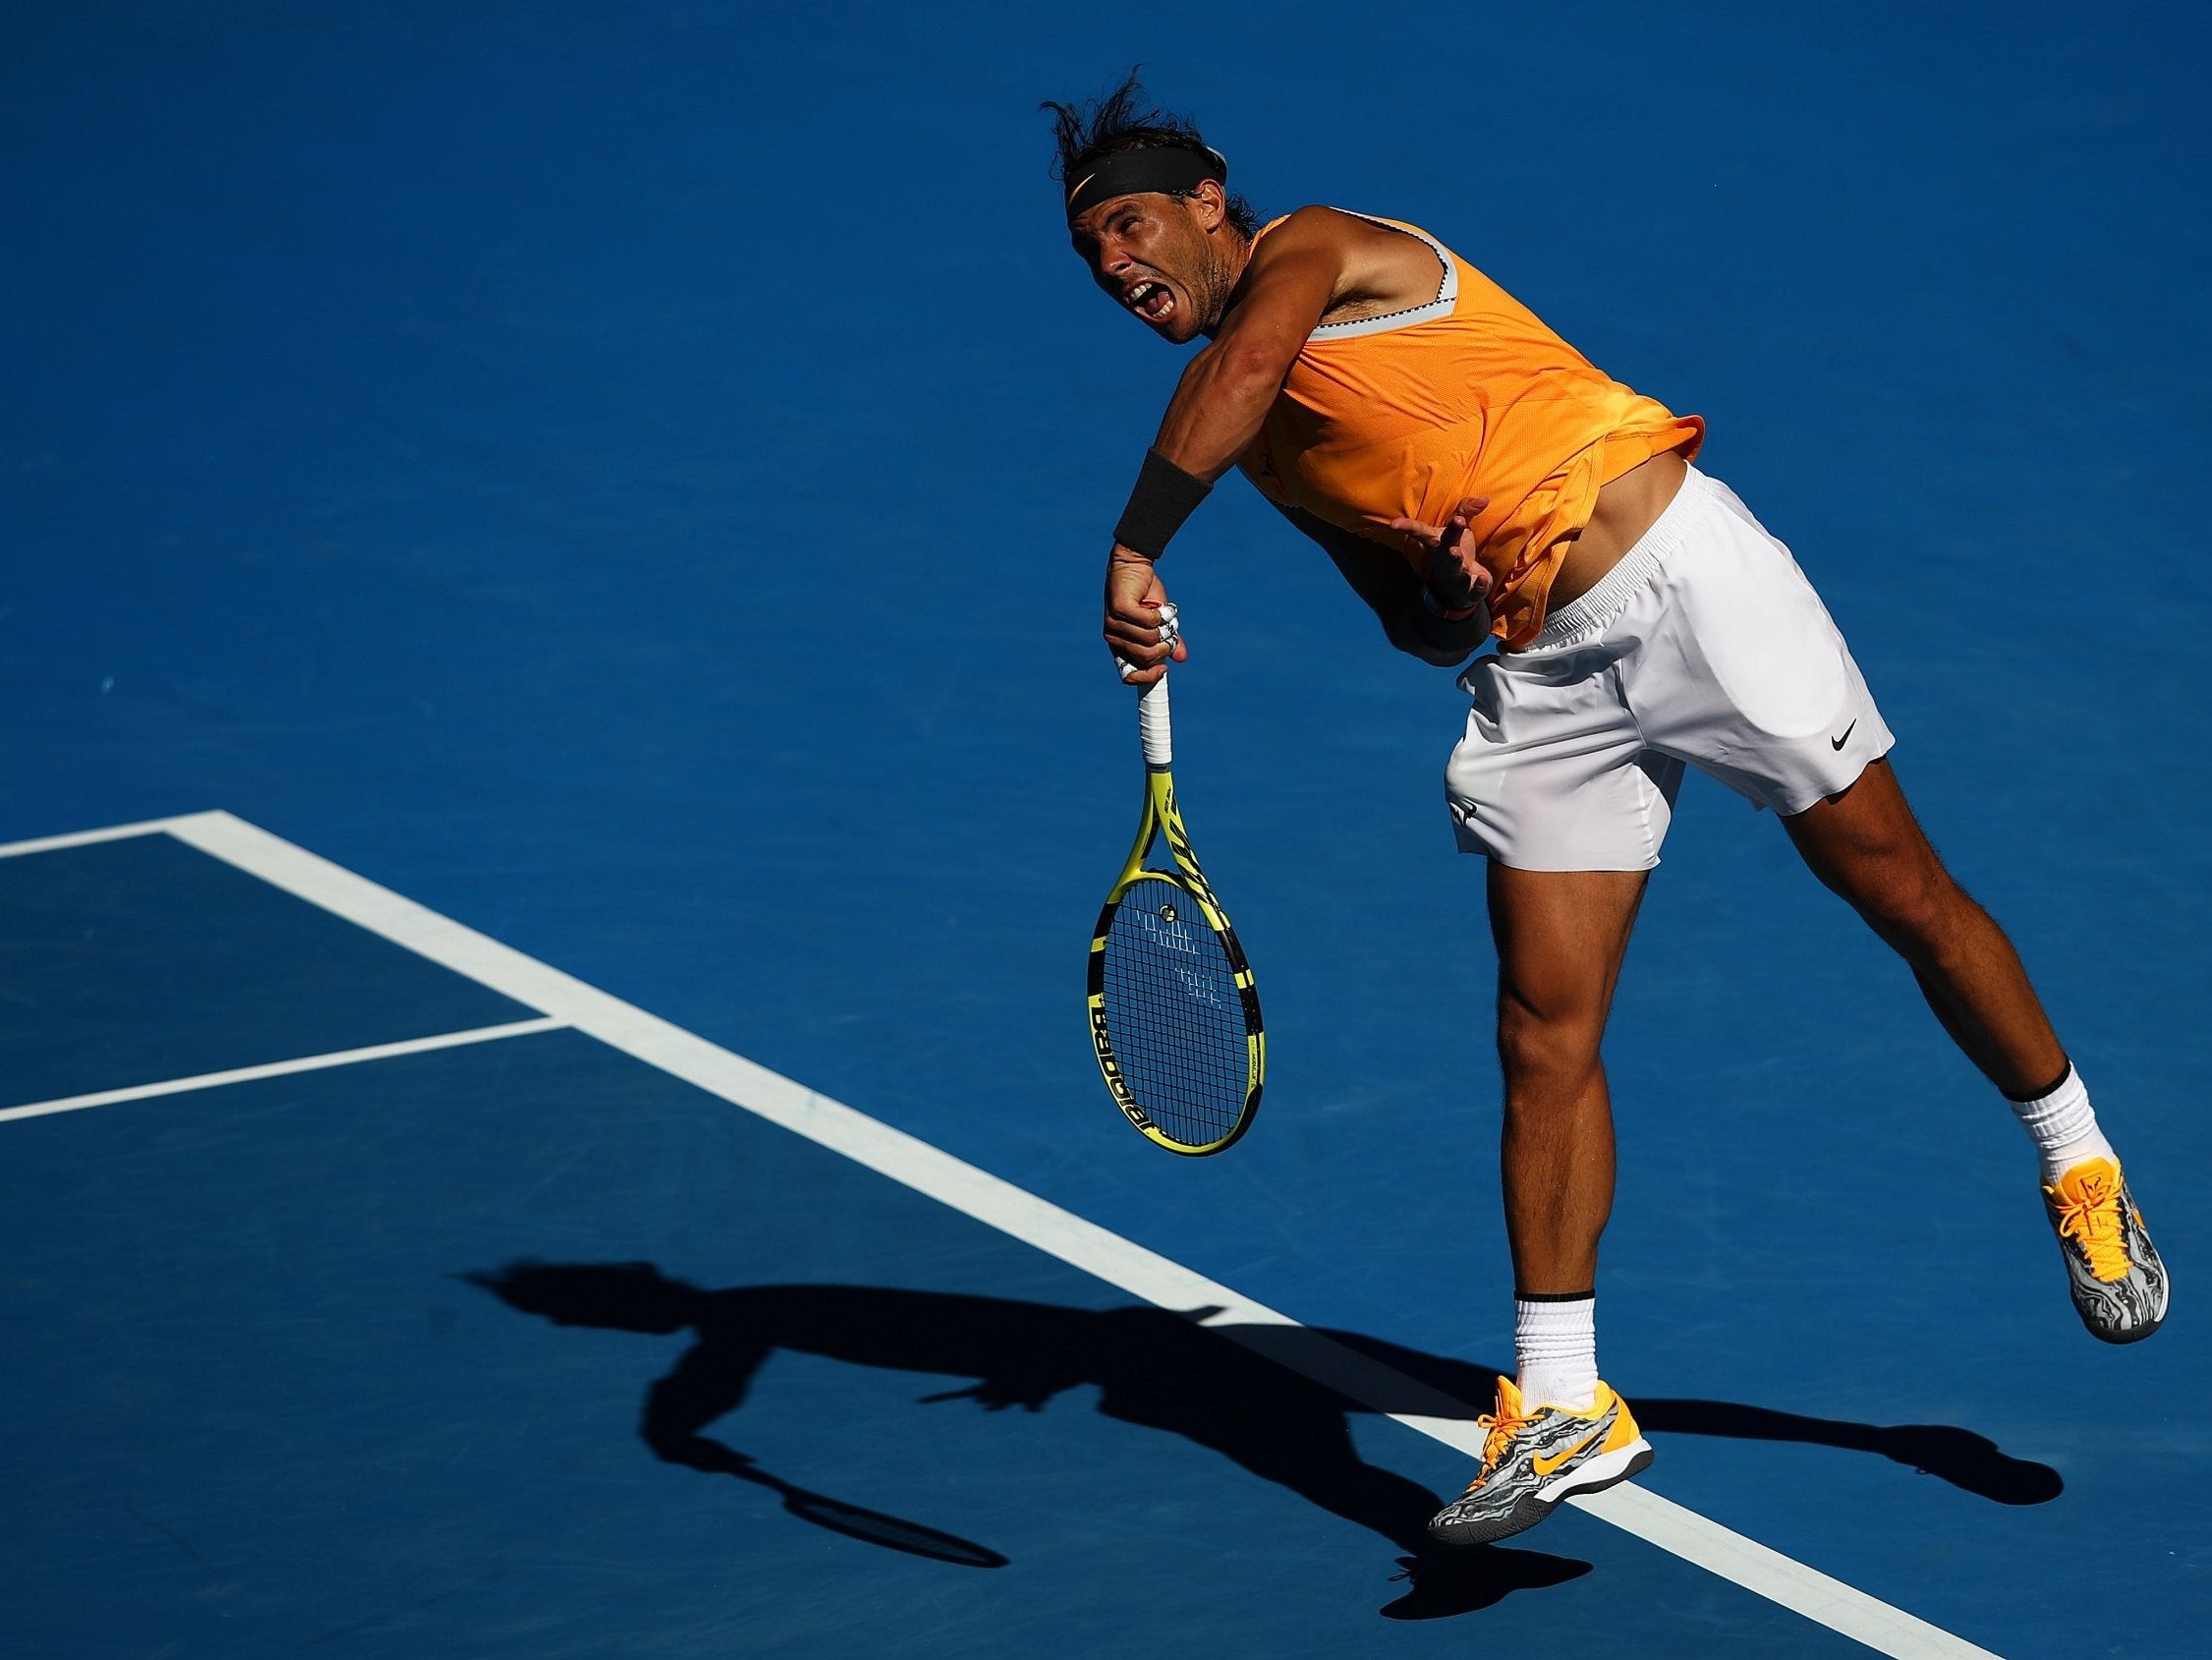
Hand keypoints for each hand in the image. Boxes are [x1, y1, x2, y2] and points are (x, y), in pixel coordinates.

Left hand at [1103, 548, 1187, 685]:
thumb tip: (1181, 658)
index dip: (1147, 677)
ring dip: (1164, 627)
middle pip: (1145, 657)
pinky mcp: (1120, 609)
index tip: (1163, 670)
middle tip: (1170, 631)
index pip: (1128, 675)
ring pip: (1149, 640)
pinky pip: (1148, 623)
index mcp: (1120, 645)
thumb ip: (1168, 640)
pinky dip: (1161, 615)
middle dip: (1164, 646)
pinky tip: (1160, 606)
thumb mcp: (1160, 622)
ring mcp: (1113, 624)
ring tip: (1164, 614)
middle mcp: (1113, 638)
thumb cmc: (1146, 595)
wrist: (1135, 565)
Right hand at [1387, 496, 1493, 614]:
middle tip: (1457, 520)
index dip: (1407, 526)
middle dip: (1452, 531)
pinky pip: (1475, 586)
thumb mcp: (1458, 530)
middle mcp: (1444, 557)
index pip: (1421, 531)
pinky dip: (1479, 584)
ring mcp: (1456, 574)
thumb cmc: (1454, 552)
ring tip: (1455, 551)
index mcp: (1439, 541)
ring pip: (1455, 566)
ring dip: (1455, 558)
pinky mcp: (1470, 588)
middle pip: (1446, 543)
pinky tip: (1483, 579)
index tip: (1393, 524)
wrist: (1455, 591)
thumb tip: (1484, 498)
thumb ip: (1467, 512)